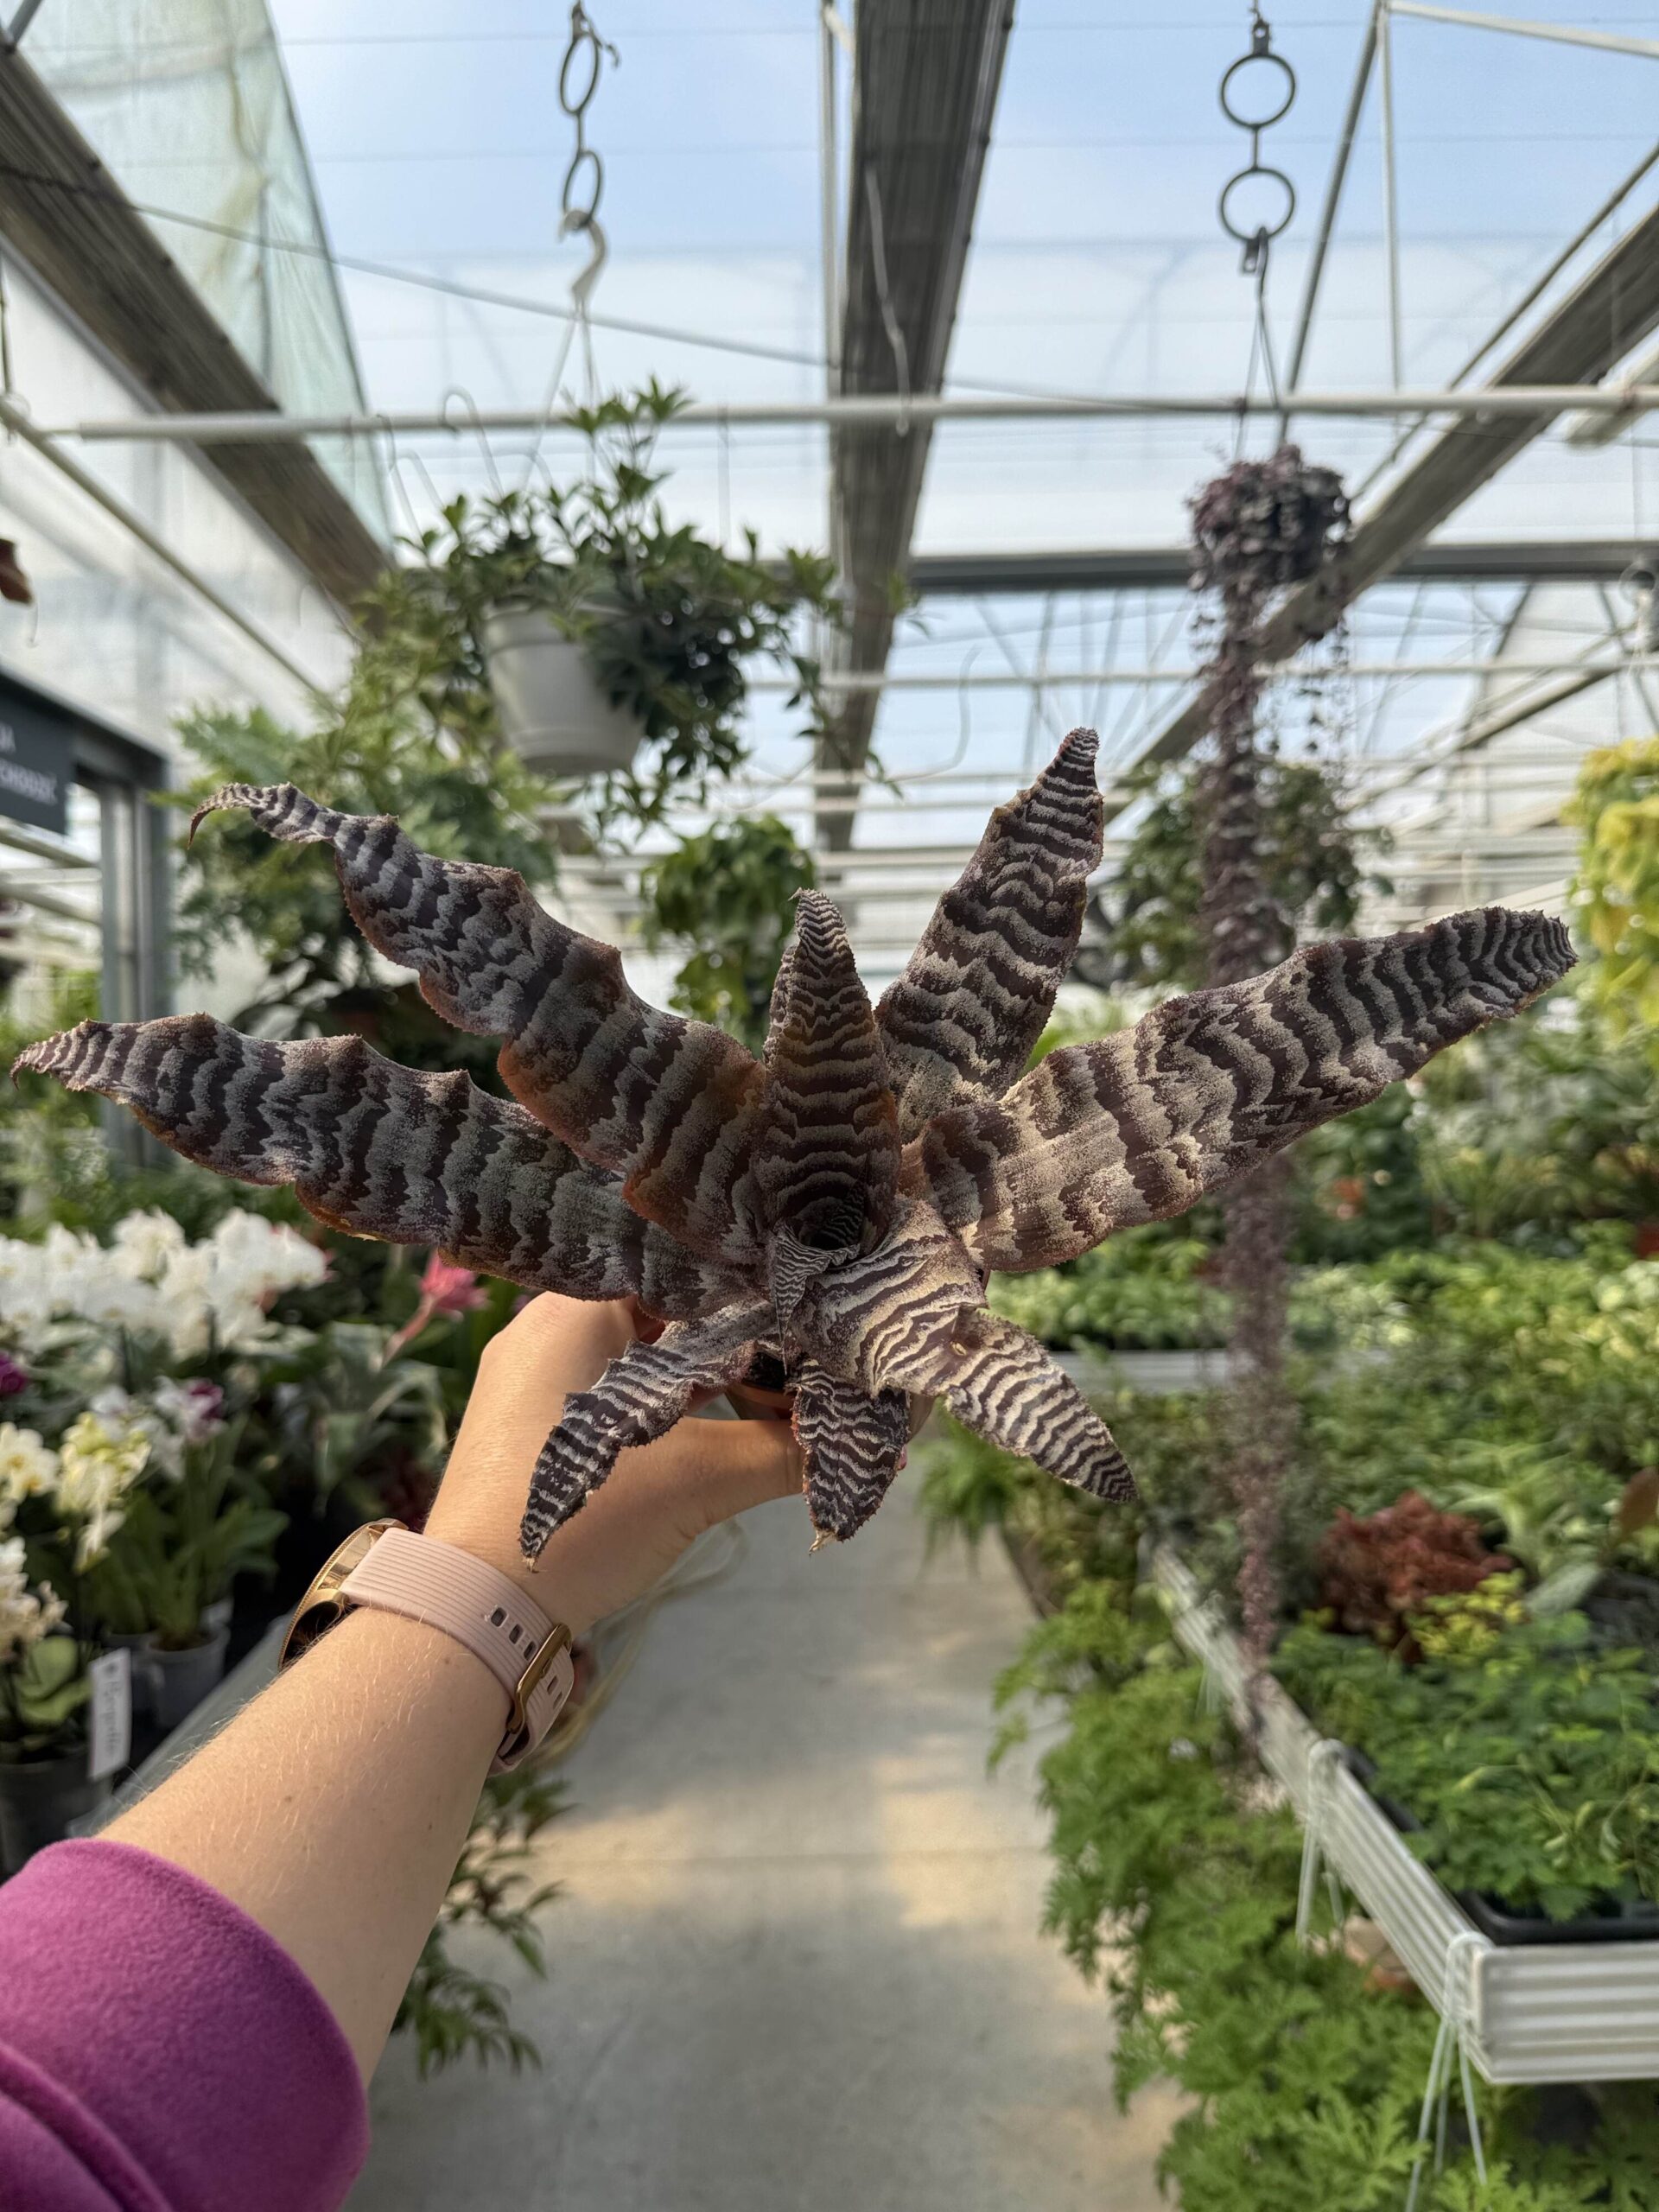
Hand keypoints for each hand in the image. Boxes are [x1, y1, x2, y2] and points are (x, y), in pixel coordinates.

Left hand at [421, 1294, 802, 1633]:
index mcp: (577, 1310)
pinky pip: (619, 1395)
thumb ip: (786, 1452)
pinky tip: (723, 1434)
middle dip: (741, 1341)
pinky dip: (671, 1410)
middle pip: (669, 1313)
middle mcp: (549, 1329)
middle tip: (810, 1361)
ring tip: (779, 1403)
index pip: (684, 1267)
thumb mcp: (698, 1480)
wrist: (477, 1609)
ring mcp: (536, 1381)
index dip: (755, 1284)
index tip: (812, 1300)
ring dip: (711, 1381)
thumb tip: (882, 1442)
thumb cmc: (584, 1520)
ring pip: (645, 1358)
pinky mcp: (535, 1430)